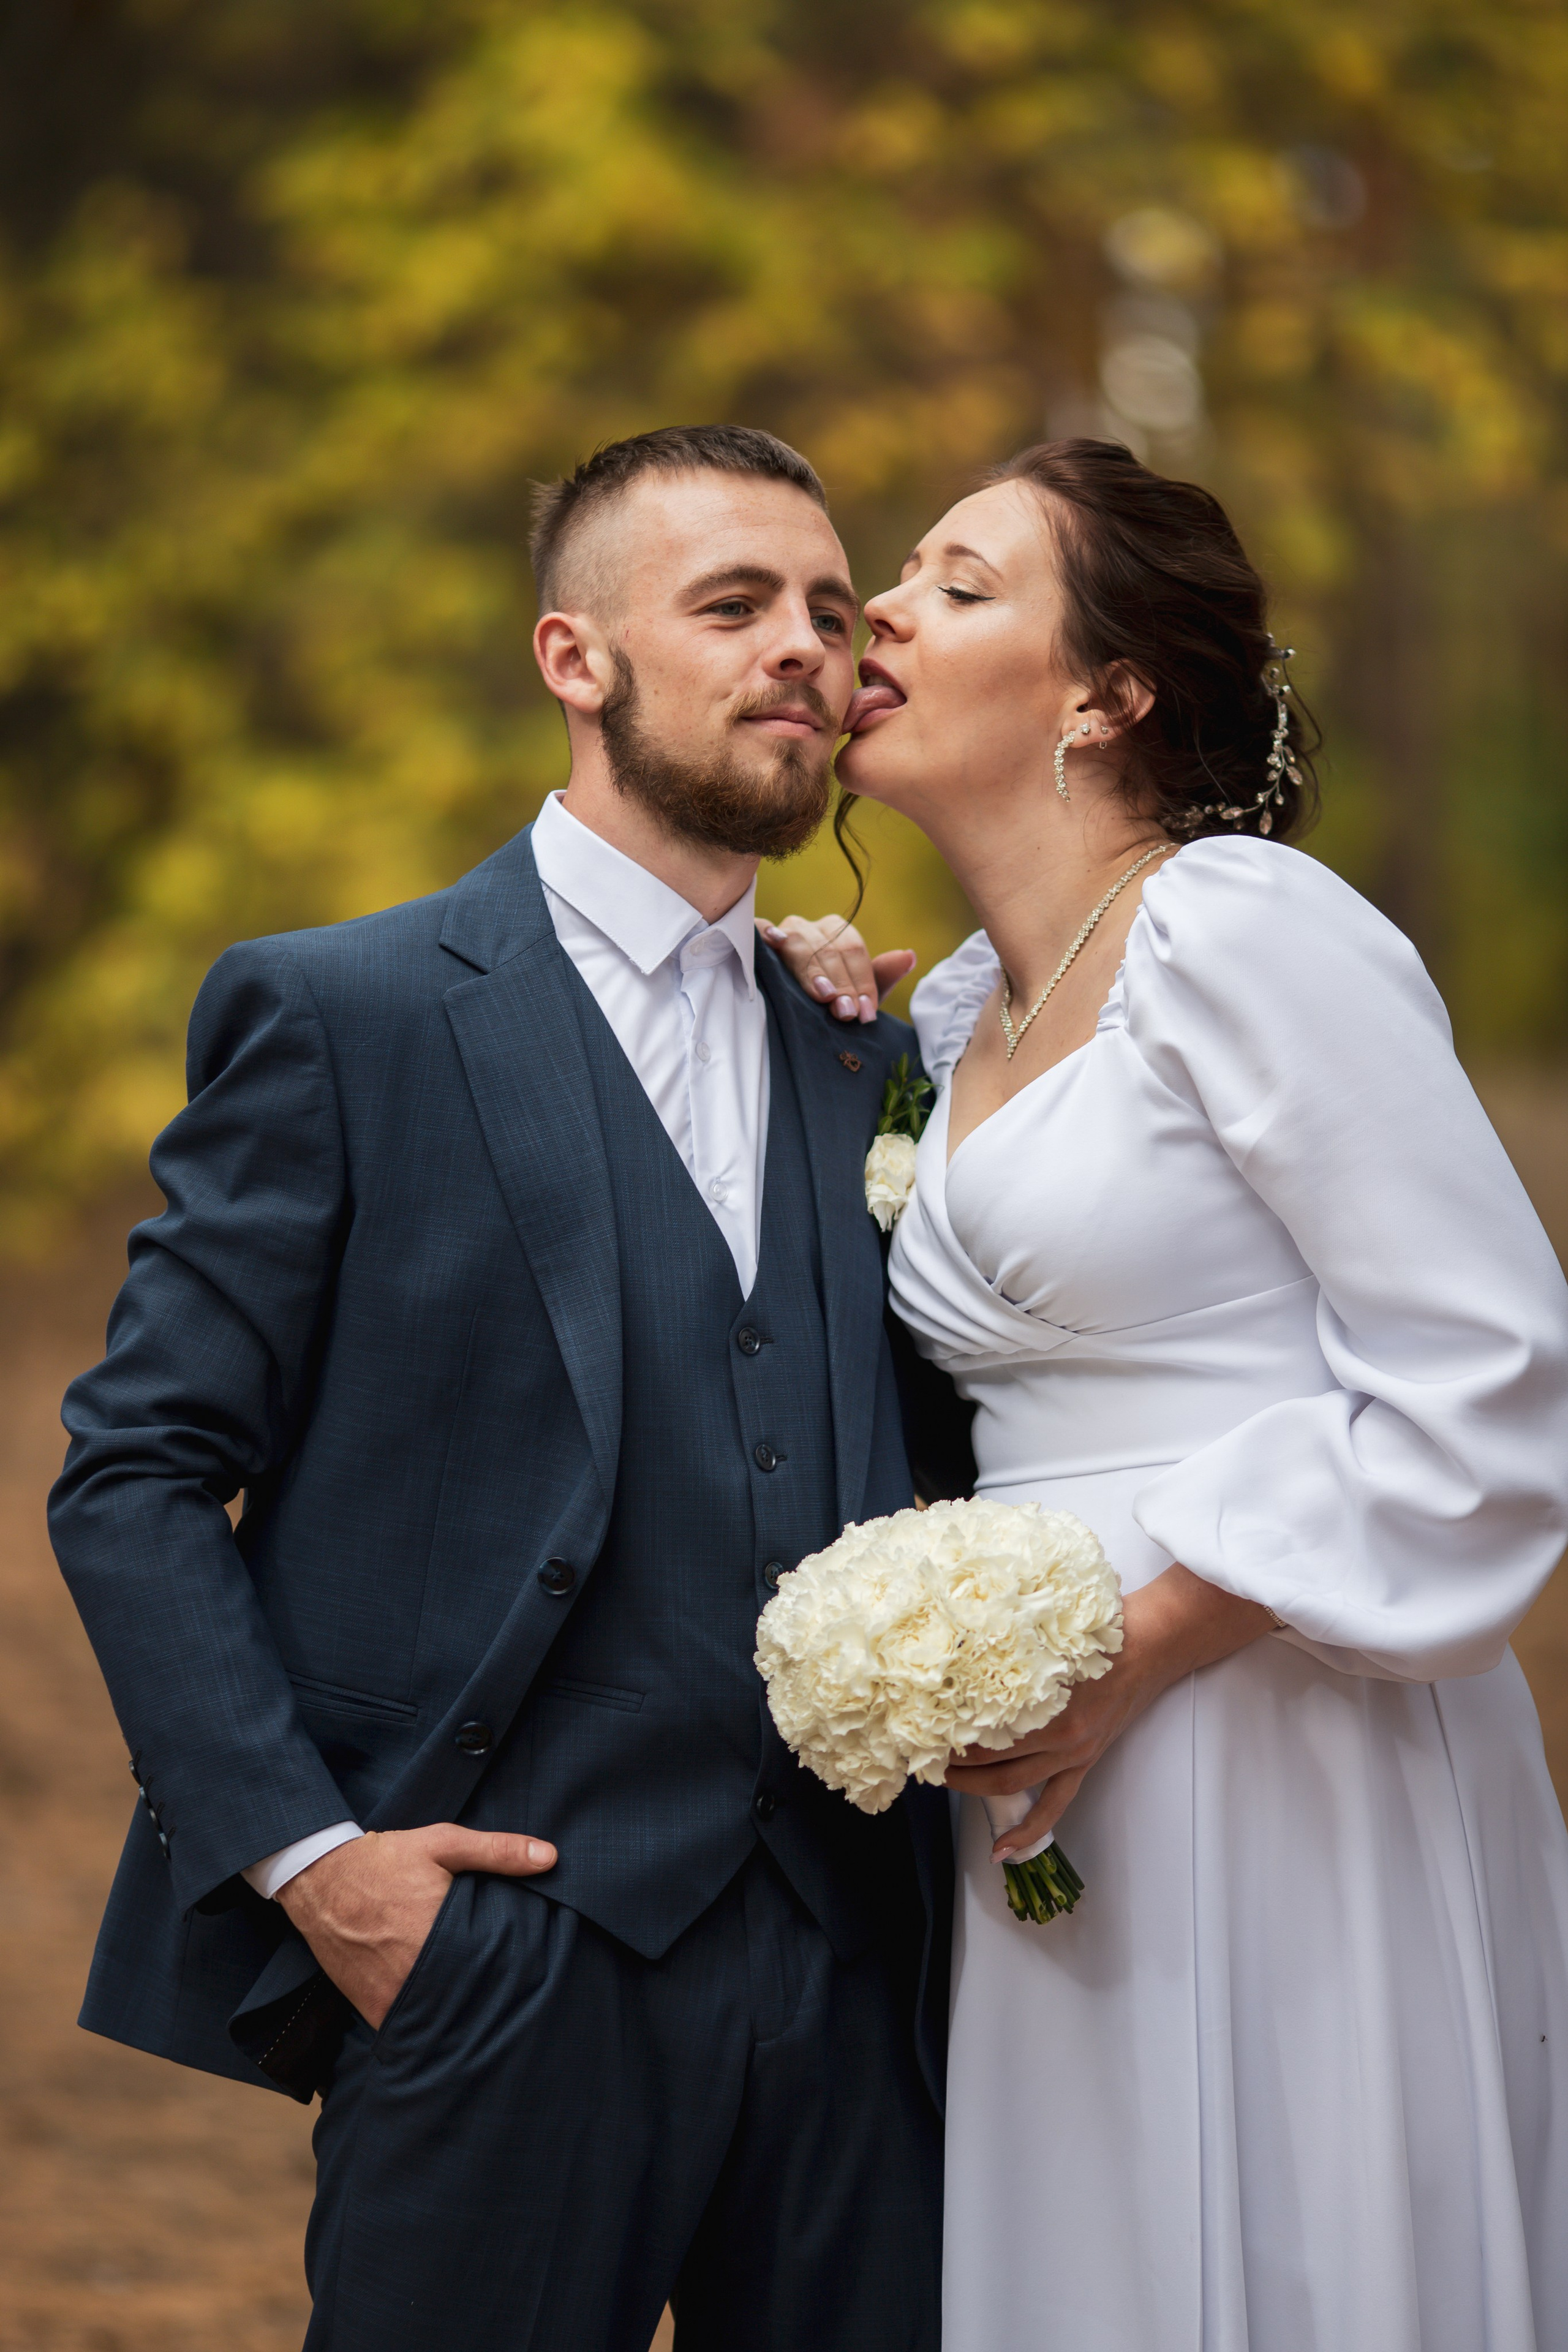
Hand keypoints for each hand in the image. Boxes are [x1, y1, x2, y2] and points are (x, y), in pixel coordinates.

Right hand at [277, 1823, 556, 2029]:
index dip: (513, 1979)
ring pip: (438, 2021)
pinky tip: (445, 2026)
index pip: (491, 1971)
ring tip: (485, 2020)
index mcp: (438, 1932)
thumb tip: (551, 1858)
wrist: (319, 1877)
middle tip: (515, 2004)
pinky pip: (406, 2028)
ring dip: (459, 2019)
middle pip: (467, 2001)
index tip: (531, 1980)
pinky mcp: (371, 2006)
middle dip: (489, 2002)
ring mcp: (390, 1994)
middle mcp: (414, 1971)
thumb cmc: (385, 1859)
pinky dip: (425, 2028)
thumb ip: (498, 1851)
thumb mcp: (443, 1843)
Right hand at [758, 915, 916, 1022]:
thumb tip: (909, 956)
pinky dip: (768, 934)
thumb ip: (880, 977)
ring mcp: (783, 931)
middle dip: (842, 984)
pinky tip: (772, 940)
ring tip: (824, 995)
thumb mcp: (854, 993)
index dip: (862, 981)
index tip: (866, 1012)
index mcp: (836, 932)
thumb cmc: (823, 1001)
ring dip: (813, 971)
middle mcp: (810, 927)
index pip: (854, 950)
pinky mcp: (757, 937)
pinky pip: (762, 929)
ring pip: (801, 944)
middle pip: (830, 949)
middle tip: (847, 1013)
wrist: (780, 1008)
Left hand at [944, 1565, 1274, 1855]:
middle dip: (952, 1764)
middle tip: (922, 1756)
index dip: (949, 1734)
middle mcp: (1061, 1737)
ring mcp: (1074, 1754)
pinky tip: (1005, 1850)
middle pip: (991, 1761)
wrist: (1151, 1646)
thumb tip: (960, 1650)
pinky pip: (1054, 1806)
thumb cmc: (1102, 1632)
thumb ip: (1011, 1651)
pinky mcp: (1085, 1762)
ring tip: (945, 1783)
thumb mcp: (1048, 1637)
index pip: (984, 1730)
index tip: (921, 1729)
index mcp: (1049, 1704)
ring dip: (975, 1790)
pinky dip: (1028, 1831)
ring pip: (1013, 1785)